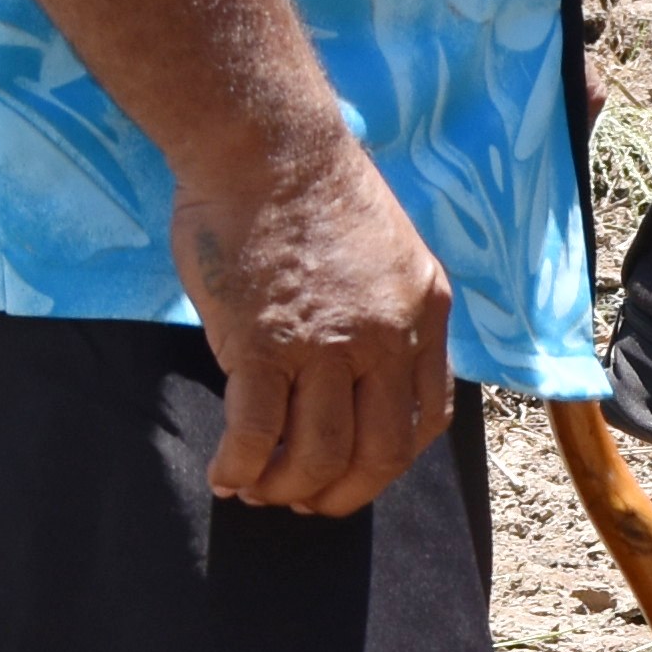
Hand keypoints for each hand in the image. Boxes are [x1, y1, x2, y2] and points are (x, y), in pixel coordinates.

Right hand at [169, 128, 453, 516]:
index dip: (389, 461)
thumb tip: (362, 372)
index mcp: (425, 314)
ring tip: (260, 491)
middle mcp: (385, 338)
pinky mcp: (263, 346)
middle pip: (378, 452)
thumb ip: (390, 314)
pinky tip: (226, 477)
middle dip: (342, 493)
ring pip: (319, 453)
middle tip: (306, 503)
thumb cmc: (316, 193)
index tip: (356, 473)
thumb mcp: (394, 253)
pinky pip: (257, 432)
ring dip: (288, 487)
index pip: (426, 417)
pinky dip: (241, 467)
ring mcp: (325, 346)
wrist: (268, 148)